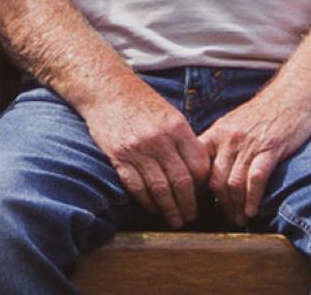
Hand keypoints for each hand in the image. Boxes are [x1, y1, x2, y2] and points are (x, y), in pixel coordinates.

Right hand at [77, 82, 209, 227]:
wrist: (108, 89)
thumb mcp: (170, 115)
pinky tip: (152, 208)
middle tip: (190, 217)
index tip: (201, 196)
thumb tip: (198, 172)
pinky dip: (146, 201)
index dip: (202, 186)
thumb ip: (184, 141)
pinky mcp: (119, 156)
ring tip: (174, 220)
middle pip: (181, 181)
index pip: (198, 165)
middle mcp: (160, 139)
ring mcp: (138, 149)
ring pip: (160, 189)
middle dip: (188, 205)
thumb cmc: (142, 103)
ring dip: (169, 209)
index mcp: (177, 127)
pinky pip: (136, 187)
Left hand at [199, 90, 310, 225]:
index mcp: (217, 132)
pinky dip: (252, 198)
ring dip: (236, 206)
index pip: (198, 165)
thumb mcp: (234, 124)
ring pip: (234, 183)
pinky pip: (255, 179)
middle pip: (215, 180)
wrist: (293, 96)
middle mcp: (229, 138)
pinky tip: (252, 210)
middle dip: (220, 205)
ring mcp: (249, 143)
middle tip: (227, 218)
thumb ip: (220, 146)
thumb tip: (208, 173)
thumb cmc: (264, 114)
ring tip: (240, 219)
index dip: (198, 190)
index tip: (202, 205)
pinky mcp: (270, 148)